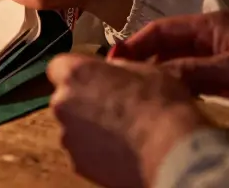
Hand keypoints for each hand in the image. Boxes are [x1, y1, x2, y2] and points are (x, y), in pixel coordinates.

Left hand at [48, 54, 205, 187]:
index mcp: (76, 74)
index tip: (95, 76)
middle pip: (65, 97)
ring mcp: (68, 136)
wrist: (169, 151)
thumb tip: (111, 69)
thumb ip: (116, 66)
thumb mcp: (143, 68)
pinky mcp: (77, 164)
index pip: (59, 65)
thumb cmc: (159, 105)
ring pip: (74, 125)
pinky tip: (121, 148)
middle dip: (84, 100)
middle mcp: (63, 103)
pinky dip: (96, 149)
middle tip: (114, 103)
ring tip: (122, 129)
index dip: (79, 71)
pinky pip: (82, 150)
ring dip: (90, 125)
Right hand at [110, 11, 228, 125]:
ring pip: (178, 64)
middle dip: (141, 59)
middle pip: (166, 46)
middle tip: (118, 79)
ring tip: (134, 90)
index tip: (111, 59)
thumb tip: (152, 77)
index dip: (135, 43)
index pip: (162, 30)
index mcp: (210, 25)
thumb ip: (193, 72)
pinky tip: (166, 99)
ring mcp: (220, 57)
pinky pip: (194, 79)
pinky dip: (177, 87)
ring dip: (158, 74)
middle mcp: (211, 38)